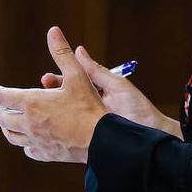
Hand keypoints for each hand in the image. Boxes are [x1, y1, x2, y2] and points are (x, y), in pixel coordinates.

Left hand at [0, 26, 108, 162]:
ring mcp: (36, 141)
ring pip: (11, 135)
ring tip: (4, 120)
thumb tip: (53, 31)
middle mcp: (29, 123)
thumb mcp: (77, 75)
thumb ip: (62, 53)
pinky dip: (23, 143)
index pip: (2, 96)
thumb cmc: (89, 107)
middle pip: (3, 117)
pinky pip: (28, 150)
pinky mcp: (46, 154)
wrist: (101, 141)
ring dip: (5, 126)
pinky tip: (26, 142)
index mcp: (32, 103)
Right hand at [41, 46, 181, 139]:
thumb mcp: (118, 86)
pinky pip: (70, 134)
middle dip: (51, 95)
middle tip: (39, 92)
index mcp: (97, 94)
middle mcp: (91, 108)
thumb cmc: (140, 110)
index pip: (73, 84)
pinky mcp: (89, 141)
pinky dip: (57, 131)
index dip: (58, 82)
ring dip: (51, 113)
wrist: (153, 137)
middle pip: (65, 100)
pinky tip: (46, 131)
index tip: (45, 79)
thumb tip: (78, 50)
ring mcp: (89, 125)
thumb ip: (97, 70)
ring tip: (38, 111)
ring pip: (64, 117)